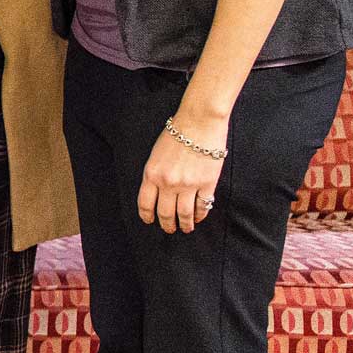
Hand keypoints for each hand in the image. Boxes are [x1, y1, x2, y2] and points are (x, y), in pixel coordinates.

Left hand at [140, 112, 225, 233]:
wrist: (198, 122)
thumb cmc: (176, 134)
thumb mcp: (155, 154)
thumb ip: (155, 175)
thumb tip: (158, 194)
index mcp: (151, 174)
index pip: (145, 204)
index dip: (147, 216)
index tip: (150, 221)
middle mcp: (168, 183)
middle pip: (165, 213)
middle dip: (167, 225)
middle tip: (169, 230)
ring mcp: (188, 185)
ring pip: (184, 214)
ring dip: (185, 225)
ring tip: (186, 228)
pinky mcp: (207, 184)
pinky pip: (203, 206)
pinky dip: (201, 215)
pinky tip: (199, 218)